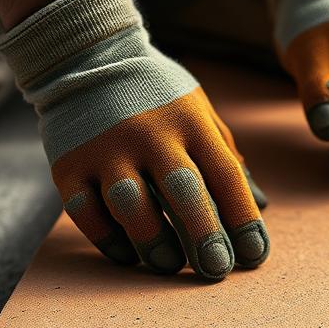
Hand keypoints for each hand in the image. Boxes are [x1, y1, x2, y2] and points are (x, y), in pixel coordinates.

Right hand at [0, 0, 268, 279]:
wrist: (85, 57)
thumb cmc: (157, 98)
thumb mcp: (199, 115)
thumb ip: (226, 159)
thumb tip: (260, 206)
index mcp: (190, 122)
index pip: (225, 175)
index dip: (242, 219)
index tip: (254, 255)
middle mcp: (149, 134)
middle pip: (182, 192)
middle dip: (204, 236)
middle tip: (217, 270)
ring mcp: (105, 149)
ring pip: (131, 206)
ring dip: (154, 243)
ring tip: (170, 265)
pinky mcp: (68, 165)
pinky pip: (87, 213)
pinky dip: (108, 241)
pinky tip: (128, 256)